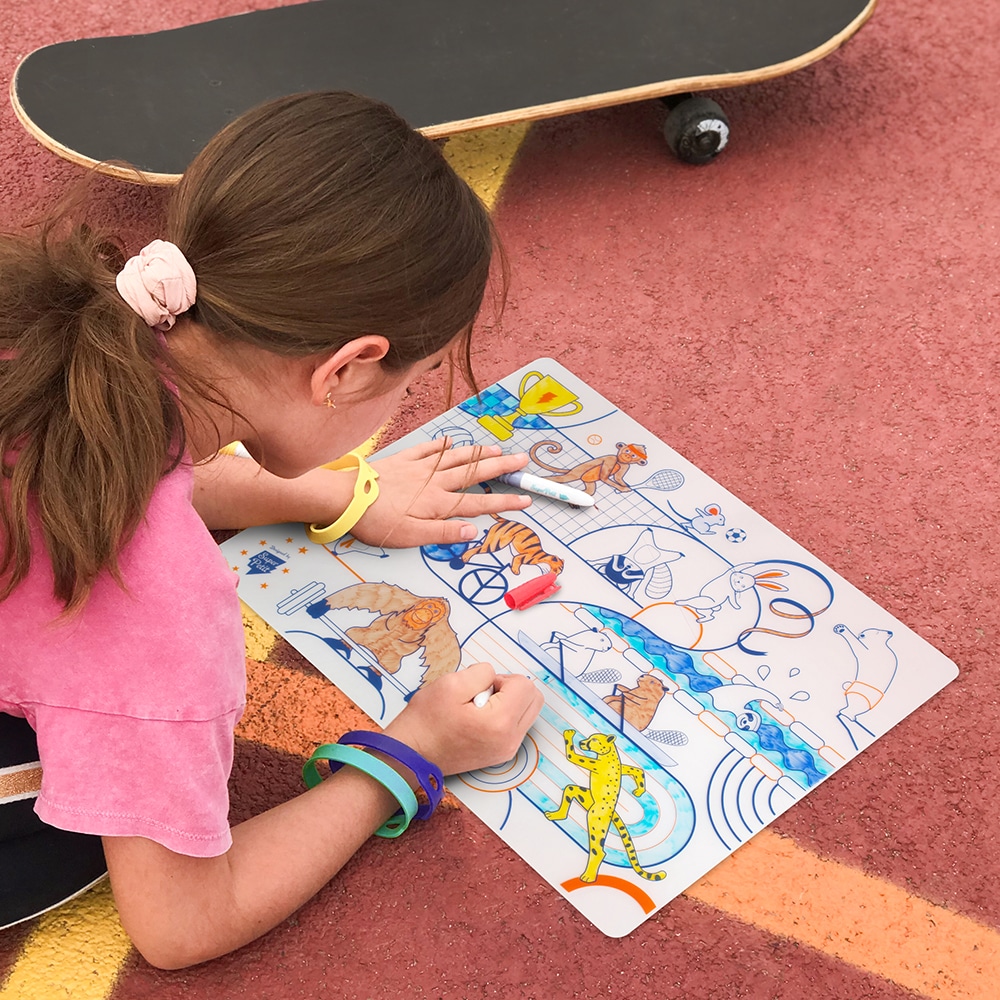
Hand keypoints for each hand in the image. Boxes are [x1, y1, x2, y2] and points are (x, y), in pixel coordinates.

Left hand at [350, 439, 532, 547]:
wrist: (345, 497)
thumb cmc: (376, 522)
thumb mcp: (411, 536)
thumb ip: (443, 533)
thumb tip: (474, 530)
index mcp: (437, 503)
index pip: (477, 503)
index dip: (503, 503)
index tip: (525, 500)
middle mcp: (432, 481)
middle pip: (473, 473)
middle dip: (500, 467)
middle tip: (522, 460)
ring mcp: (418, 468)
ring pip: (455, 457)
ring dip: (478, 453)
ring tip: (497, 448)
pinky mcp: (401, 460)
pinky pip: (427, 449)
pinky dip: (441, 445)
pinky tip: (450, 440)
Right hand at [384, 662, 543, 774]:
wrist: (411, 755)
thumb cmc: (426, 721)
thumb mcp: (451, 683)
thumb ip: (482, 672)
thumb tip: (495, 679)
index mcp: (500, 723)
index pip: (525, 685)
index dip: (501, 678)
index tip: (479, 687)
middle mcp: (510, 740)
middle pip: (534, 699)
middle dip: (511, 689)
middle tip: (482, 693)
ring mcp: (507, 750)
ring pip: (527, 712)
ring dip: (509, 702)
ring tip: (478, 707)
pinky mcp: (500, 755)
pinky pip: (516, 725)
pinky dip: (504, 715)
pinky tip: (478, 719)